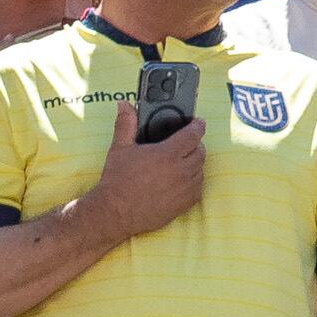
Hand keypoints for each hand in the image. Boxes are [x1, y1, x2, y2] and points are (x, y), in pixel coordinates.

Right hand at [85, 100, 208, 243]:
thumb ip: (126, 124)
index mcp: (168, 154)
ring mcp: (186, 188)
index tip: (199, 122)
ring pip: (201, 170)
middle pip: (200, 151)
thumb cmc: (117, 180)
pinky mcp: (186, 203)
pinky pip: (198, 187)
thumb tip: (124, 105)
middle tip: (185, 143)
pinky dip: (193, 181)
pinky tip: (180, 179)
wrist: (116, 212)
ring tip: (180, 161)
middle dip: (195, 144)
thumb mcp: (120, 148)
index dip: (197, 126)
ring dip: (194, 163)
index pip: (193, 134)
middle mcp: (181, 170)